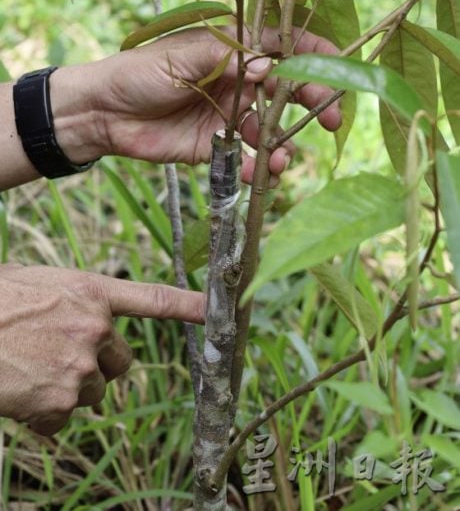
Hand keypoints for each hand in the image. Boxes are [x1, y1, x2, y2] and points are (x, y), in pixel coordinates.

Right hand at [0, 263, 203, 434]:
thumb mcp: (42, 284)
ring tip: (31, 369)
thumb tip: (88, 318)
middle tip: (60, 356)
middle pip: (120, 363)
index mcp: (92, 293)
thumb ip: (77, 301)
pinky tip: (20, 391)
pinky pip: (62, 419)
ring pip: (92, 393)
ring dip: (69, 389)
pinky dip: (44, 414)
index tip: (219, 309)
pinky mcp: (58, 404)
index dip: (191, 306)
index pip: (154, 299)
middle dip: (98, 365)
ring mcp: (78, 368)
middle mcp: (94, 329)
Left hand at [51, 27, 340, 183]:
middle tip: (330, 119)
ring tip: (282, 157)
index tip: (341, 68)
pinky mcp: (219, 145)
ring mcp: (232, 114)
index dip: (315, 55)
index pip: (284, 47)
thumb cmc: (141, 72)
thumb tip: (267, 67)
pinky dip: (259, 167)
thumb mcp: (183, 57)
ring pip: (272, 128)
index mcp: (234, 50)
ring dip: (284, 143)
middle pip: (288, 90)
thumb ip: (227, 60)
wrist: (106, 113)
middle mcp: (241, 81)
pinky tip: (263, 174)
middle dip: (314, 103)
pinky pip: (249, 157)